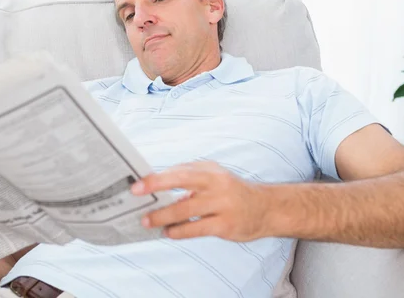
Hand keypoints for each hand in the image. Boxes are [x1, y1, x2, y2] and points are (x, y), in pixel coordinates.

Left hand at [131, 161, 270, 240]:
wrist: (266, 208)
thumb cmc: (231, 191)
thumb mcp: (213, 177)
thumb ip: (188, 177)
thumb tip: (157, 184)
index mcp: (210, 170)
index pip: (179, 170)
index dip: (156, 177)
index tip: (137, 184)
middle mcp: (217, 183)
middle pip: (182, 181)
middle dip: (157, 188)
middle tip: (136, 196)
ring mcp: (222, 204)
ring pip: (186, 209)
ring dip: (163, 216)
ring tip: (148, 221)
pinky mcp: (226, 225)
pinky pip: (197, 228)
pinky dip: (180, 231)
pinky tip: (168, 232)